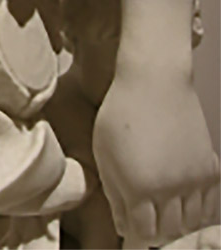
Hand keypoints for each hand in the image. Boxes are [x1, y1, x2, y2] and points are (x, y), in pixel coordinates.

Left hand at [93, 69, 219, 245]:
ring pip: (192, 225)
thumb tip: (123, 227)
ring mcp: (194, 180)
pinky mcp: (210, 169)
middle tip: (148, 234)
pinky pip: (209, 207)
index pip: (143, 235)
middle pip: (169, 235)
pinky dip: (198, 212)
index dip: (136, 242)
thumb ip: (114, 193)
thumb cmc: (121, 111)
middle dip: (157, 239)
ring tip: (165, 222)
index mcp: (138, 186)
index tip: (132, 242)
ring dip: (178, 228)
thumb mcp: (103, 152)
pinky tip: (185, 207)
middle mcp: (170, 188)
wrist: (155, 80)